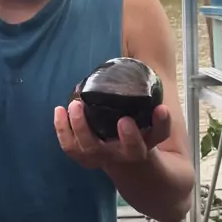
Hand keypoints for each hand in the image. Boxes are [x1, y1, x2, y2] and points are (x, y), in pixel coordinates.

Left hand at [54, 100, 170, 170]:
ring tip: (75, 105)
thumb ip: (141, 97)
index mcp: (145, 142)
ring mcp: (104, 157)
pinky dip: (62, 130)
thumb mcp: (141, 116)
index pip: (159, 135)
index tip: (161, 108)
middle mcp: (126, 154)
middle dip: (129, 136)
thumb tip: (134, 64)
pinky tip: (59, 110)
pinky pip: (70, 148)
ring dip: (82, 128)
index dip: (161, 123)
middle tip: (124, 119)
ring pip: (92, 150)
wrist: (119, 157)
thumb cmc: (131, 128)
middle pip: (131, 150)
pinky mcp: (84, 157)